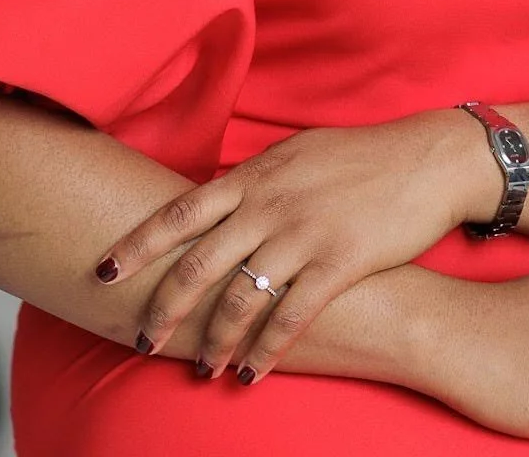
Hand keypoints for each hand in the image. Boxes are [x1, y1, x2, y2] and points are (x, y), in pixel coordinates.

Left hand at [91, 109, 487, 376]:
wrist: (426, 160)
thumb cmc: (360, 156)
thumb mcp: (297, 153)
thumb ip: (255, 178)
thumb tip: (217, 195)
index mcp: (256, 174)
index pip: (181, 211)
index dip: (138, 244)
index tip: (102, 273)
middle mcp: (271, 203)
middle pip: (199, 262)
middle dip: (165, 307)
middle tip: (141, 340)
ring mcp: (304, 233)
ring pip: (240, 297)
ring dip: (214, 340)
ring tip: (201, 368)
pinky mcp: (339, 262)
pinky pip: (289, 317)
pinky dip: (264, 351)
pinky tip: (250, 374)